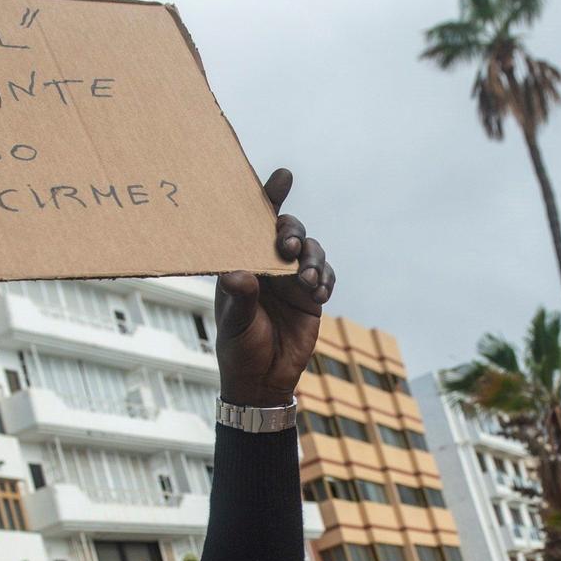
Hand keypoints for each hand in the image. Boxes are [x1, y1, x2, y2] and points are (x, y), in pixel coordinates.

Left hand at [214, 169, 332, 407]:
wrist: (263, 381)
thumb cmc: (238, 350)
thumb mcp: (235, 324)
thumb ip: (240, 298)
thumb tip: (238, 275)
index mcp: (241, 262)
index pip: (252, 224)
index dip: (268, 198)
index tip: (282, 179)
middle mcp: (267, 265)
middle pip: (287, 230)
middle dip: (292, 232)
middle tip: (288, 248)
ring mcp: (291, 279)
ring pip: (311, 250)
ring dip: (313, 259)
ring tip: (308, 281)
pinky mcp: (312, 296)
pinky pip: (325, 275)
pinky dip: (325, 279)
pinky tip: (319, 293)